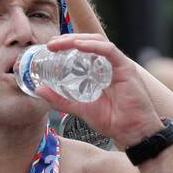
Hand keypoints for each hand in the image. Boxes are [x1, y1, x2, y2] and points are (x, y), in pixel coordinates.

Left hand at [36, 34, 166, 148]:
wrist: (133, 132)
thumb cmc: (113, 121)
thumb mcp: (81, 108)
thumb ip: (62, 100)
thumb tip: (40, 91)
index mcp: (100, 72)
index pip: (83, 51)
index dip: (66, 46)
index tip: (49, 48)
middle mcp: (110, 65)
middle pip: (88, 42)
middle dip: (68, 40)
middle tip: (51, 44)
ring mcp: (119, 65)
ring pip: (97, 42)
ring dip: (77, 40)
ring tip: (60, 43)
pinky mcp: (126, 69)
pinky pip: (109, 51)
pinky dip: (94, 46)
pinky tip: (79, 46)